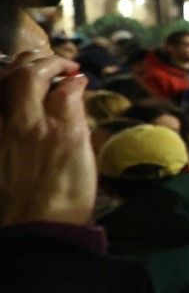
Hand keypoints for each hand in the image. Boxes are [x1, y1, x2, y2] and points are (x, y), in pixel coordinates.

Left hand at [0, 50, 95, 226]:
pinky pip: (0, 110)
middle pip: (17, 75)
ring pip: (1, 89)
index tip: (76, 73)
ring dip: (17, 75)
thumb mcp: (78, 148)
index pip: (44, 76)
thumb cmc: (65, 193)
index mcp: (37, 122)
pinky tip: (19, 104)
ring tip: (35, 78)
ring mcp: (1, 137)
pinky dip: (8, 98)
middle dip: (38, 62)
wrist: (36, 230)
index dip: (62, 67)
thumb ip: (73, 109)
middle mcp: (13, 123)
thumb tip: (74, 83)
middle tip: (56, 68)